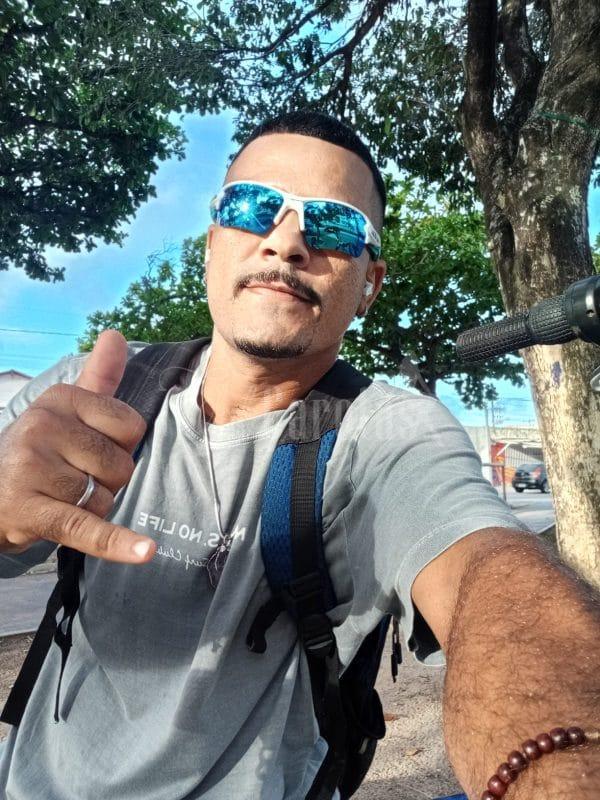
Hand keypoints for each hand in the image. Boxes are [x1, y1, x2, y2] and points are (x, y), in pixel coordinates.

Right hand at [0, 330, 155, 563]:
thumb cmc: (38, 451)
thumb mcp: (65, 410)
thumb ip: (98, 377)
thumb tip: (117, 334)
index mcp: (60, 398)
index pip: (131, 426)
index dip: (119, 446)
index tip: (86, 448)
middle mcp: (43, 426)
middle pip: (121, 465)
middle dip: (106, 480)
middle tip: (69, 477)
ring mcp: (33, 468)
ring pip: (106, 498)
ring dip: (93, 508)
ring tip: (58, 497)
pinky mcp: (31, 510)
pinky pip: (87, 527)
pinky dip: (116, 544)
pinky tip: (144, 552)